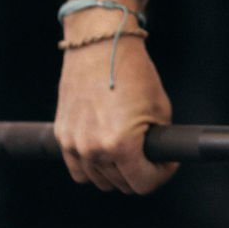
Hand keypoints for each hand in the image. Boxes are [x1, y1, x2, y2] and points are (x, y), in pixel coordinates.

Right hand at [55, 32, 177, 194]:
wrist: (100, 43)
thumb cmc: (132, 70)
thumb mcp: (160, 108)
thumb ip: (158, 142)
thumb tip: (158, 159)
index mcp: (122, 145)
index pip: (144, 184)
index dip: (161, 175)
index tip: (165, 163)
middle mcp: (94, 149)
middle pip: (122, 184)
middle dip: (140, 172)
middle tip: (149, 153)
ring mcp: (74, 144)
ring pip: (101, 180)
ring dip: (117, 171)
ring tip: (128, 149)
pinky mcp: (62, 135)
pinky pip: (79, 169)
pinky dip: (93, 166)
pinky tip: (105, 151)